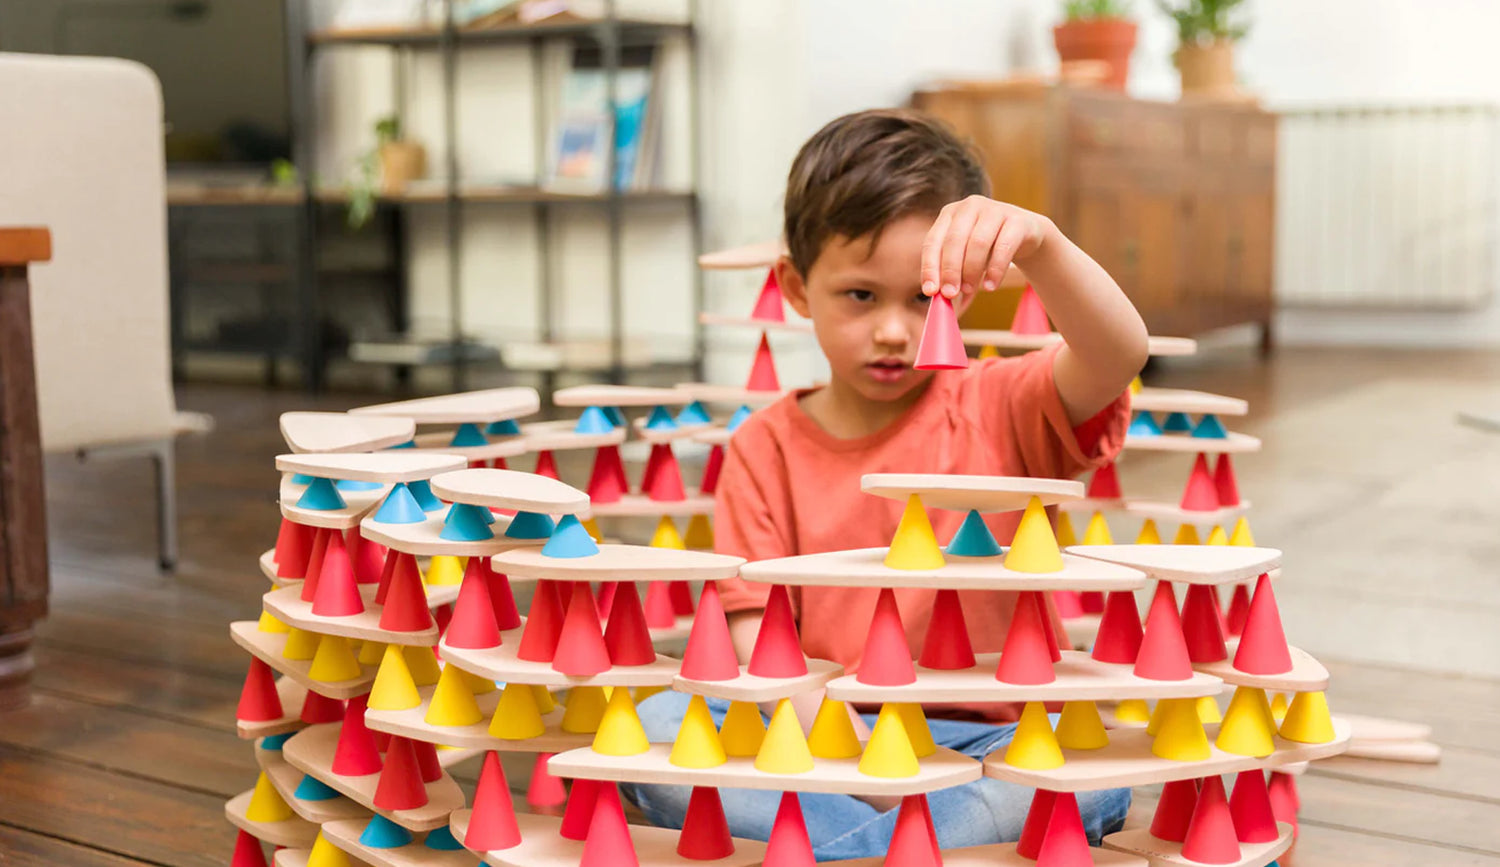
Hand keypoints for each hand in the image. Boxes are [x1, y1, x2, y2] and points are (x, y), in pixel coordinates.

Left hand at [920, 196, 1050, 299]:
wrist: (1025, 234)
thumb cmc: (987, 247)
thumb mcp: (966, 256)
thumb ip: (952, 274)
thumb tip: (940, 299)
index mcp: (950, 213)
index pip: (932, 241)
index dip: (930, 267)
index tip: (930, 291)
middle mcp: (970, 206)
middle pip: (954, 240)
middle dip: (950, 271)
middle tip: (950, 294)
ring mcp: (994, 210)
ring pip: (978, 243)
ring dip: (971, 271)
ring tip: (970, 291)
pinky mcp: (1017, 220)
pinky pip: (1003, 247)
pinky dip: (995, 270)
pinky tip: (990, 286)